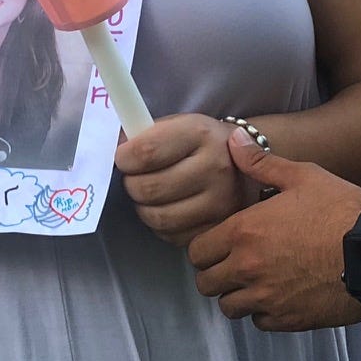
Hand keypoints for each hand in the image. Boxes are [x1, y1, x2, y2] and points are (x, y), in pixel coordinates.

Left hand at [117, 114, 253, 246]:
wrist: (248, 164)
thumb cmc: (202, 143)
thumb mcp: (178, 125)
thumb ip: (144, 134)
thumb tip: (113, 147)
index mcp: (200, 134)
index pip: (145, 152)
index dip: (124, 158)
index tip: (124, 158)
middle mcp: (215, 168)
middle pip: (147, 188)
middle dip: (132, 184)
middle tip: (136, 178)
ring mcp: (220, 202)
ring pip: (157, 217)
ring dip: (144, 207)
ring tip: (151, 194)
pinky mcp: (219, 228)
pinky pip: (172, 236)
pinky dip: (162, 226)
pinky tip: (169, 209)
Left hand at [187, 128, 360, 330]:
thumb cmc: (342, 210)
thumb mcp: (302, 176)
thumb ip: (261, 163)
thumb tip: (234, 140)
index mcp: (244, 232)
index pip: (197, 251)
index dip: (206, 247)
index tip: (220, 244)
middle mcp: (248, 268)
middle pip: (206, 283)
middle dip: (216, 274)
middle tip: (234, 264)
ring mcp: (267, 297)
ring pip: (229, 307)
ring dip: (237, 295)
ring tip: (256, 281)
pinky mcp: (289, 320)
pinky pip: (259, 322)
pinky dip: (263, 312)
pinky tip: (279, 295)